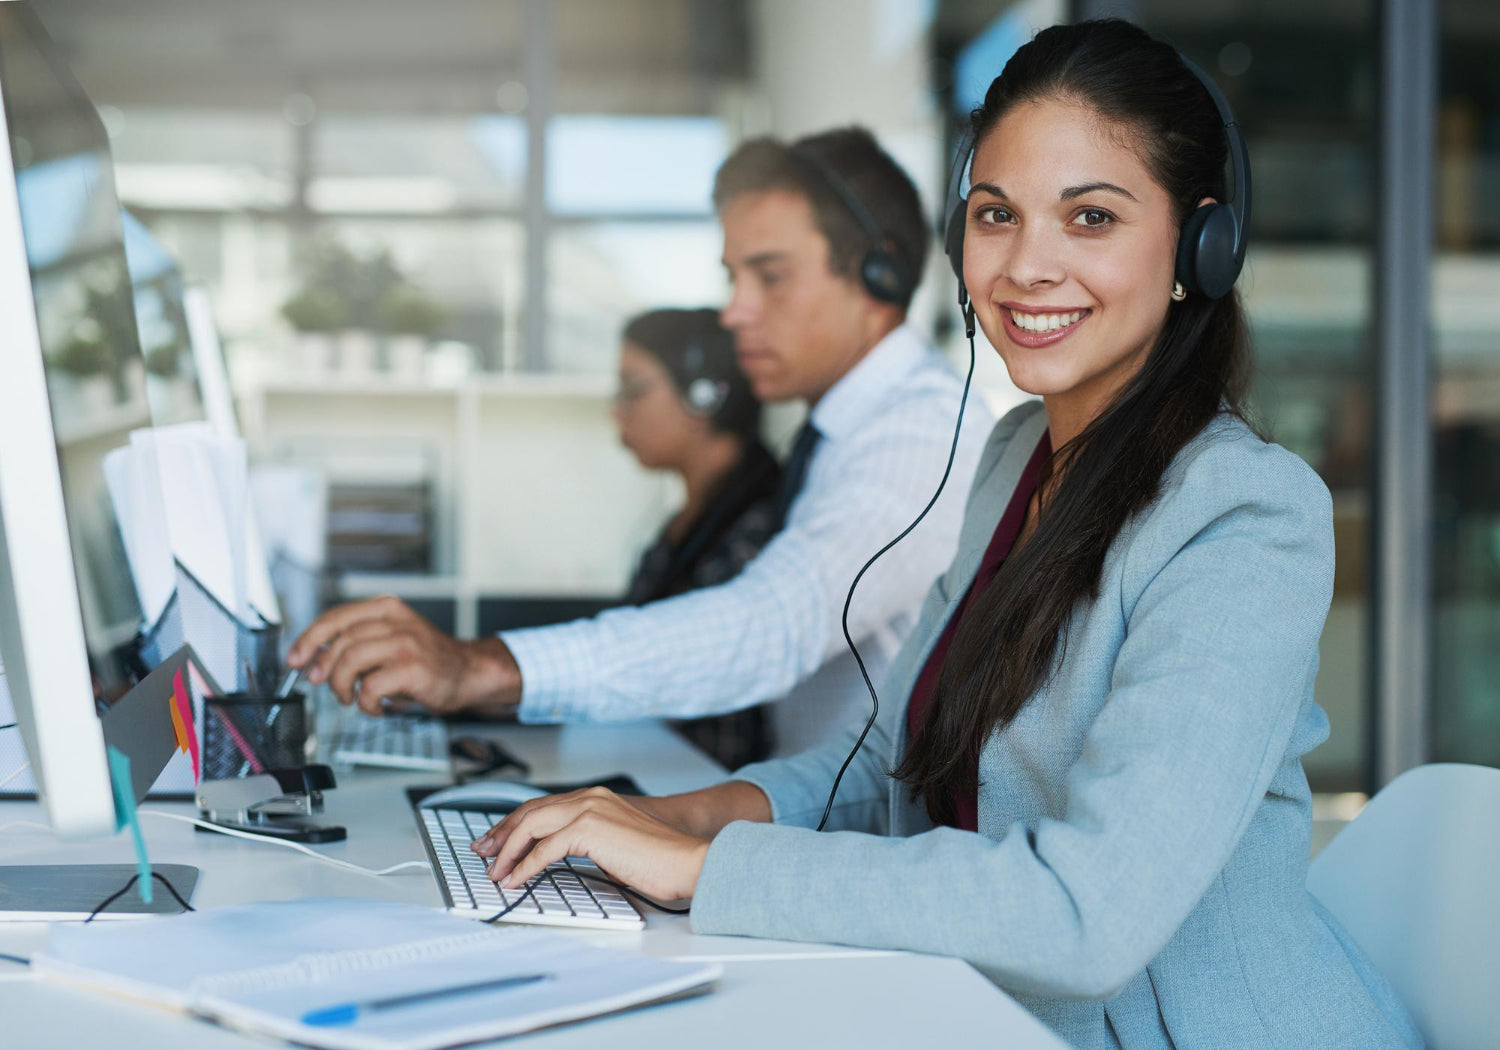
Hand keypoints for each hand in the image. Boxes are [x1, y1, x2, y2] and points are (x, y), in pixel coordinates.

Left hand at [286, 596, 520, 716]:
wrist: (468, 671)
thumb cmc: (426, 659)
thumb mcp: (390, 639)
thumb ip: (357, 642)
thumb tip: (314, 659)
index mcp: (386, 609)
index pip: (335, 617)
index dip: (309, 639)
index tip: (295, 659)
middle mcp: (396, 621)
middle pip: (341, 641)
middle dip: (324, 667)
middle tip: (322, 684)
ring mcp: (406, 643)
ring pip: (351, 660)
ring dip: (342, 685)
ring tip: (350, 697)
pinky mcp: (414, 669)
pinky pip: (372, 686)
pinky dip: (366, 702)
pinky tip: (375, 705)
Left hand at [470, 787, 709, 902]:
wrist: (686, 861)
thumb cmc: (658, 859)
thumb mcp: (615, 844)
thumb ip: (588, 841)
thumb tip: (557, 857)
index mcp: (595, 797)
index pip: (542, 805)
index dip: (515, 824)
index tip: (496, 841)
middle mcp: (589, 797)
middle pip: (529, 810)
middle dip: (501, 833)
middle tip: (483, 853)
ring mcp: (589, 809)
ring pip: (530, 825)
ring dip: (507, 851)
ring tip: (493, 871)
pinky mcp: (589, 829)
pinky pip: (543, 849)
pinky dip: (524, 867)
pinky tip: (514, 881)